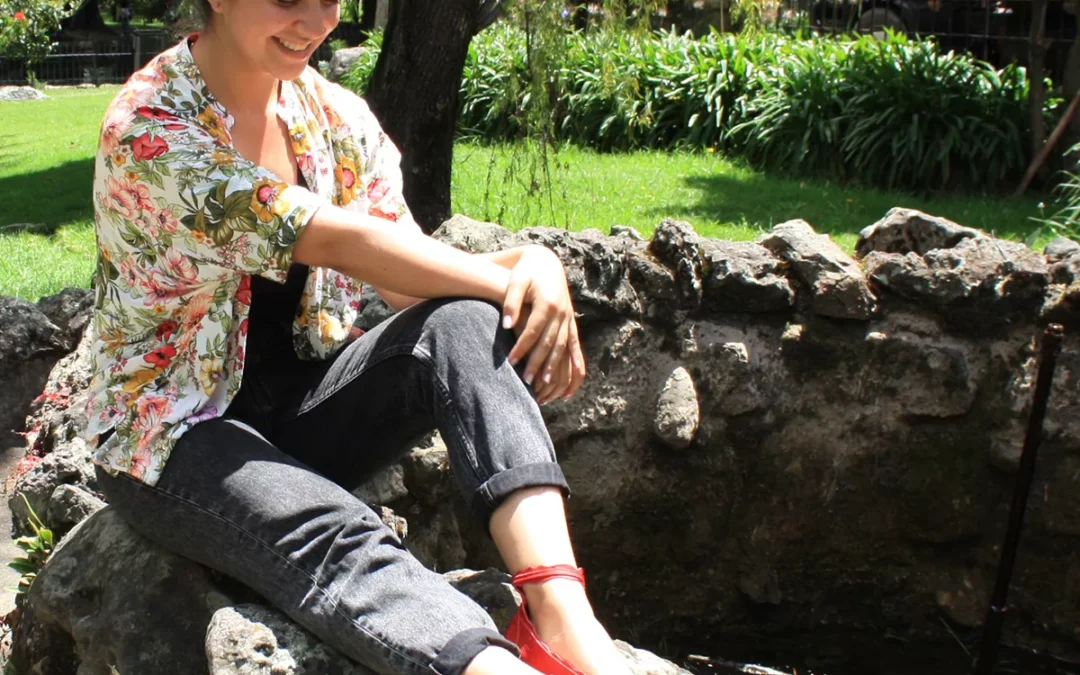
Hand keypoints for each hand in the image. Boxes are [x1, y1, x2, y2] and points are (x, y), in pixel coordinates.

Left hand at [501, 246, 585, 403]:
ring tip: (542, 385)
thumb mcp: (516, 280)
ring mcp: (568, 317)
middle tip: (525, 382)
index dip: (521, 347)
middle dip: (537, 363)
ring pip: (562, 347)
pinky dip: (576, 362)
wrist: (546, 261)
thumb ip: (510, 302)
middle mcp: (561, 312)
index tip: (510, 362)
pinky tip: (574, 377)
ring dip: (553, 366)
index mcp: (547, 302)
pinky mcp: (571, 321)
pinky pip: (575, 345)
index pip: (533, 330)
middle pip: (548, 343)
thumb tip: (506, 325)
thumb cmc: (525, 271)